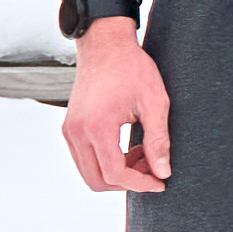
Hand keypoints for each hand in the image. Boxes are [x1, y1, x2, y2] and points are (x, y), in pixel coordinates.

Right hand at [62, 16, 174, 195]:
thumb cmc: (133, 70)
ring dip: (117, 173)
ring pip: (89, 172)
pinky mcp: (70, 128)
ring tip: (145, 154)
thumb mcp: (155, 103)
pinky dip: (107, 162)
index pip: (114, 173)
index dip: (140, 184)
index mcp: (97, 126)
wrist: (106, 47)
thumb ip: (158, 140)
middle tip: (154, 167)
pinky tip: (131, 146)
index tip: (161, 183)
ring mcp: (69, 130)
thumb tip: (163, 173)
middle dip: (127, 182)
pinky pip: (85, 159)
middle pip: (97, 180)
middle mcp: (76, 132)